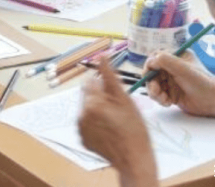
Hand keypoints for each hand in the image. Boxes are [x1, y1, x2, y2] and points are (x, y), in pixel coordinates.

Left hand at [79, 61, 156, 184]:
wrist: (134, 158)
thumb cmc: (133, 129)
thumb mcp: (125, 99)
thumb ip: (110, 76)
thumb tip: (102, 56)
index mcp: (91, 102)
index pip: (90, 81)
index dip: (103, 85)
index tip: (114, 93)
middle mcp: (81, 114)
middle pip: (87, 95)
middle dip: (99, 97)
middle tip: (117, 108)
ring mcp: (80, 128)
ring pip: (87, 109)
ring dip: (97, 109)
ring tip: (114, 120)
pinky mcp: (83, 139)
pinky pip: (86, 123)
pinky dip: (95, 123)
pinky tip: (109, 129)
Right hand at [143, 50, 214, 116]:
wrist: (214, 101)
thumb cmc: (202, 82)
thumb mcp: (182, 68)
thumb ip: (165, 61)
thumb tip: (150, 61)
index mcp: (176, 56)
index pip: (155, 58)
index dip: (150, 66)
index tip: (149, 75)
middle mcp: (172, 67)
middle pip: (152, 73)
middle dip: (151, 83)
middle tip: (156, 92)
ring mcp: (171, 81)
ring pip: (153, 85)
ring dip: (155, 93)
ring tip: (164, 99)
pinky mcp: (172, 93)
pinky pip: (158, 95)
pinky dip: (160, 99)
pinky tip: (168, 103)